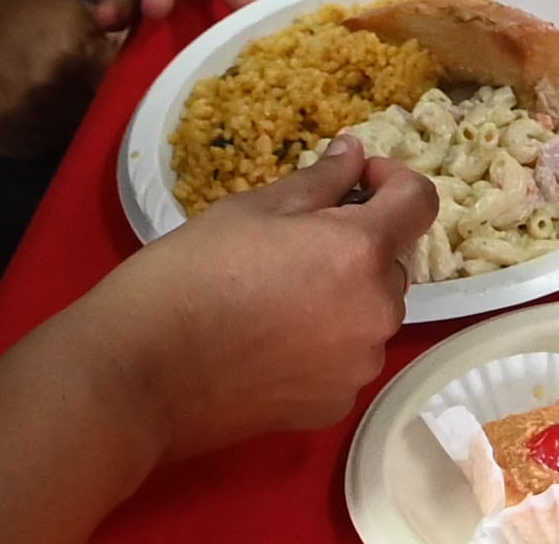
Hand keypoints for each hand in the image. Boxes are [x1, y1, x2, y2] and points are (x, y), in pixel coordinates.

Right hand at [0, 0, 120, 159]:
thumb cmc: (27, 11)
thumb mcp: (76, 14)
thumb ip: (109, 42)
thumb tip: (141, 66)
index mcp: (73, 57)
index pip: (115, 90)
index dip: (121, 91)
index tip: (123, 90)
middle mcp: (47, 92)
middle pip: (90, 116)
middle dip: (94, 108)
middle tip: (89, 98)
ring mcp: (18, 118)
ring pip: (62, 136)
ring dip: (67, 124)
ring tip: (61, 106)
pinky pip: (32, 147)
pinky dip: (39, 135)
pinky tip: (38, 116)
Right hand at [68, 139, 440, 460]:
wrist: (137, 374)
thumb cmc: (188, 275)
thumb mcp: (252, 209)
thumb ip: (320, 180)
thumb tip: (354, 153)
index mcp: (360, 253)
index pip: (420, 202)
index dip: (393, 181)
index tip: (357, 180)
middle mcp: (376, 312)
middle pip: (394, 262)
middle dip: (360, 243)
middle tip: (298, 240)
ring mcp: (358, 366)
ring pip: (371, 313)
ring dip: (345, 295)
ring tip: (279, 293)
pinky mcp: (332, 406)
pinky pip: (347, 358)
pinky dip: (325, 343)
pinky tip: (272, 338)